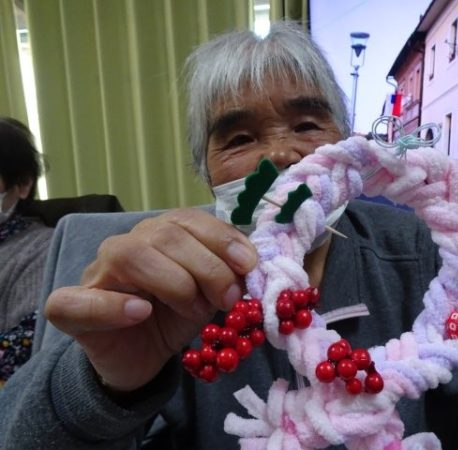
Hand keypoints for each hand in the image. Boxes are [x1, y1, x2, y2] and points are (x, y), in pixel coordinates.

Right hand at [45, 208, 256, 391]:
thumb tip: (251, 264)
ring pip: (129, 255)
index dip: (221, 238)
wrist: (142, 359)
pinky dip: (111, 306)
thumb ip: (228, 274)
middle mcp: (128, 244)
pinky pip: (78, 301)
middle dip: (207, 267)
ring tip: (194, 309)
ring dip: (173, 282)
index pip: (188, 220)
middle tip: (228, 298)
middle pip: (165, 236)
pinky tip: (140, 313)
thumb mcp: (210, 294)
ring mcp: (96, 274)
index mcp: (161, 235)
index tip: (249, 265)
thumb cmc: (175, 317)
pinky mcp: (70, 309)